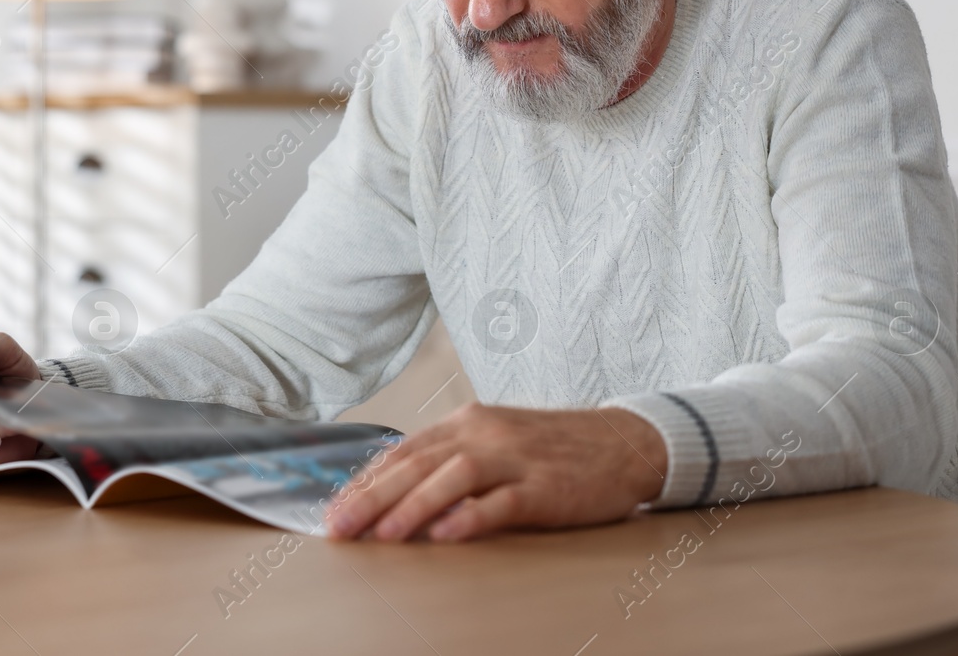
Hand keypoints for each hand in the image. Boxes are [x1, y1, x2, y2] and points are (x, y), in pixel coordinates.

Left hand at [323, 403, 667, 541]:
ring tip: (382, 535)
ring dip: (413, 507)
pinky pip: (503, 501)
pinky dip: (472, 516)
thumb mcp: (495, 441)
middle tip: (339, 527)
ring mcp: (517, 458)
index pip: (405, 451)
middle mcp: (486, 434)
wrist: (623, 441)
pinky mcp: (546, 486)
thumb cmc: (552, 448)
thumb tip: (397, 488)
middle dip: (372, 497)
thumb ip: (451, 459)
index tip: (334, 509)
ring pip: (453, 478)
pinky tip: (447, 534)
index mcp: (468, 422)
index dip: (366, 481)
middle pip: (419, 464)